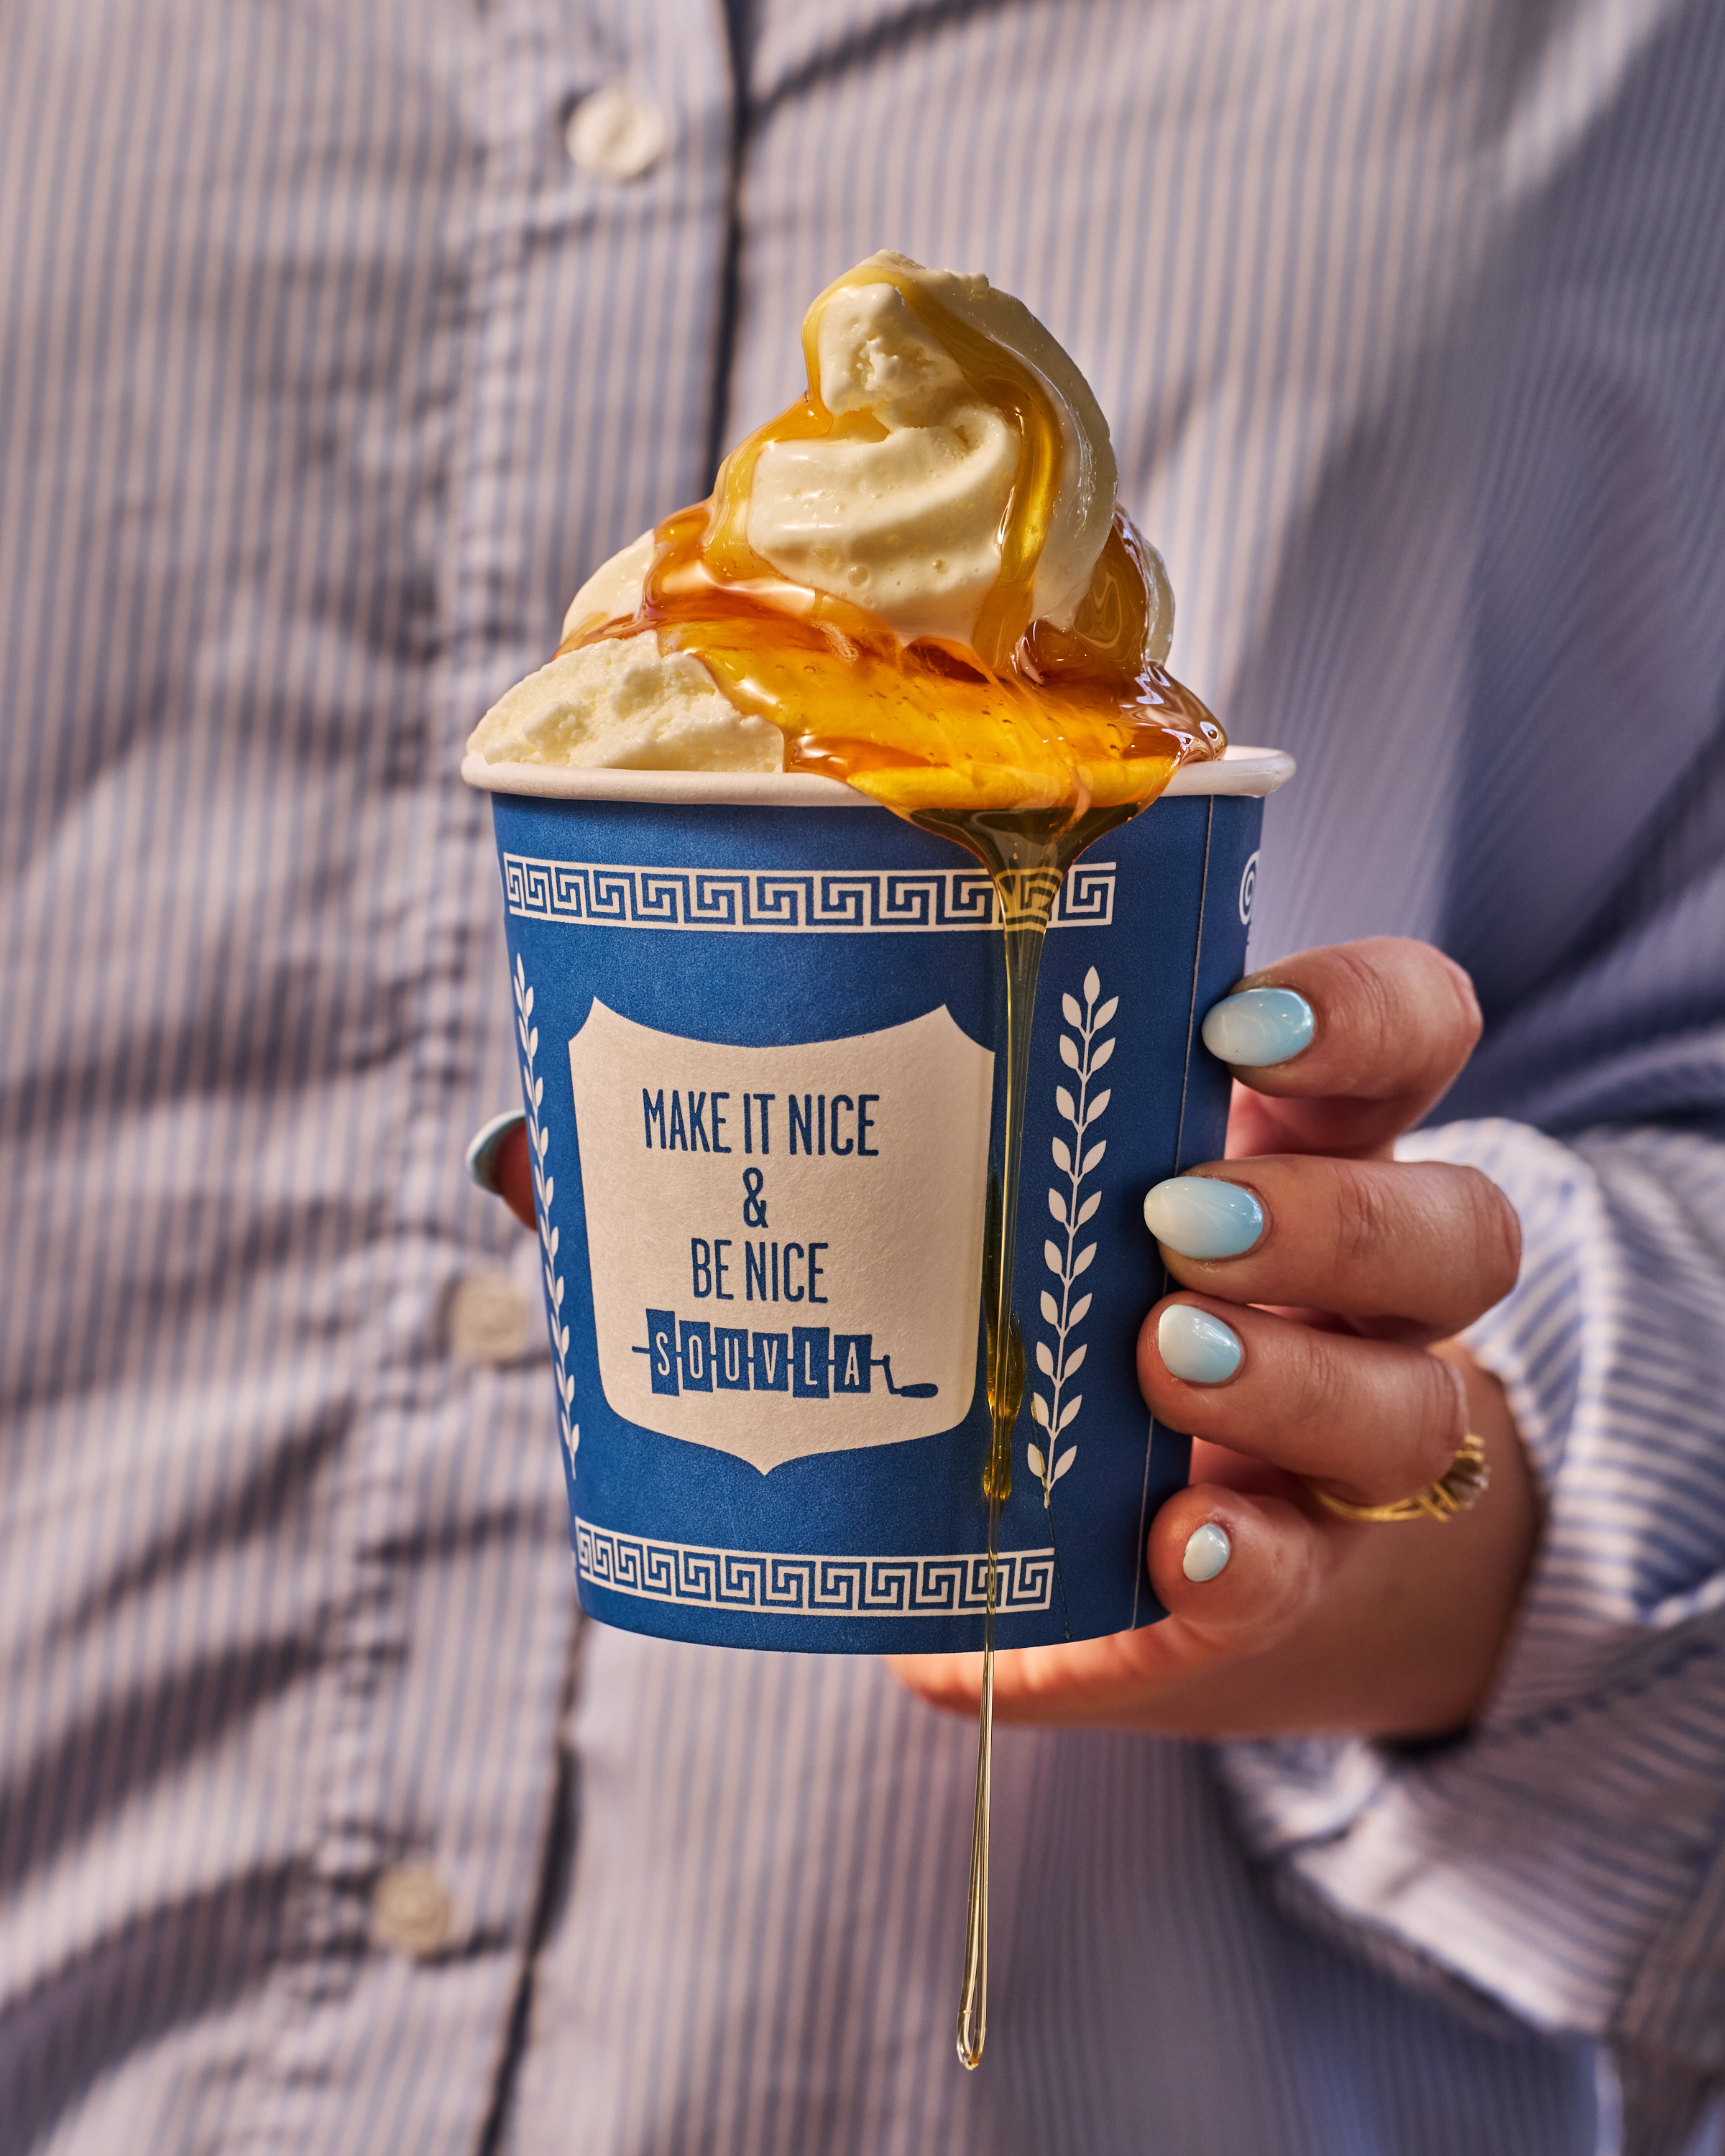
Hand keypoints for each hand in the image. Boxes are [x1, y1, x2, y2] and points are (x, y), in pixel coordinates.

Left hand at [891, 939, 1537, 1741]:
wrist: (1161, 1523)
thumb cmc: (1068, 1303)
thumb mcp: (1037, 1194)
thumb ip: (937, 1135)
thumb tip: (685, 1108)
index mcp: (1310, 1151)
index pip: (1412, 1040)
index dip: (1363, 1017)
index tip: (1236, 1027)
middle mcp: (1368, 1291)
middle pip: (1456, 1229)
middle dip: (1329, 1220)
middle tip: (1177, 1218)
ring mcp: (1351, 1436)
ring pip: (1419, 1403)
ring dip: (1295, 1381)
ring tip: (1163, 1359)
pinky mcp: (1298, 1570)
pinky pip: (1310, 1568)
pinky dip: (1249, 1557)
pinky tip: (1176, 1541)